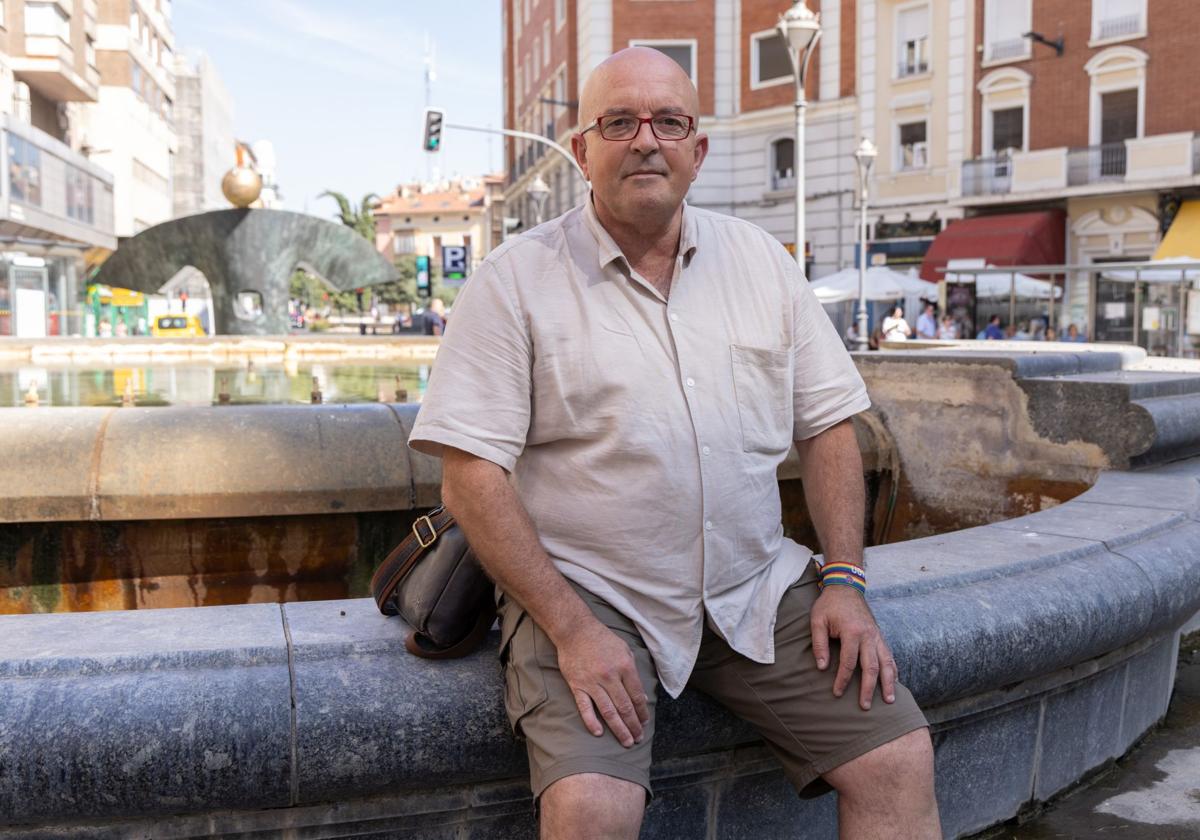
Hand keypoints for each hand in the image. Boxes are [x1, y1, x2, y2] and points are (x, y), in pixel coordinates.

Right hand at [556, 621, 649, 747]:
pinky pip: (585, 707)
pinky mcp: (577, 685)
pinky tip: (599, 733)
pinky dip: (592, 721)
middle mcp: (610, 676)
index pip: (637, 696)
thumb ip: (634, 673)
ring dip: (619, 728)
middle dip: (633, 725)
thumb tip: (641, 697)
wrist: (575, 630)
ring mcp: (592, 682)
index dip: (642, 712)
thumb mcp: (625, 650)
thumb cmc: (602, 639)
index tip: (645, 723)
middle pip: (625, 707)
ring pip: (608, 711)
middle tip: (638, 739)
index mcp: (625, 667)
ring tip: (626, 741)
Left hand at [810, 586, 897, 710]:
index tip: (837, 693)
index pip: (848, 662)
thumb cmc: (829, 605)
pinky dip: (893, 670)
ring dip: (887, 683)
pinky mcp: (880, 636)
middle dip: (868, 688)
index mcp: (852, 632)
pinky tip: (893, 682)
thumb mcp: (817, 620)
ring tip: (889, 701)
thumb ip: (819, 644)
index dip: (842, 679)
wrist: (846, 586)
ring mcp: (877, 636)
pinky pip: (890, 656)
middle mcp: (868, 635)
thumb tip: (821, 668)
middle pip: (871, 667)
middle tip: (865, 706)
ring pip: (886, 663)